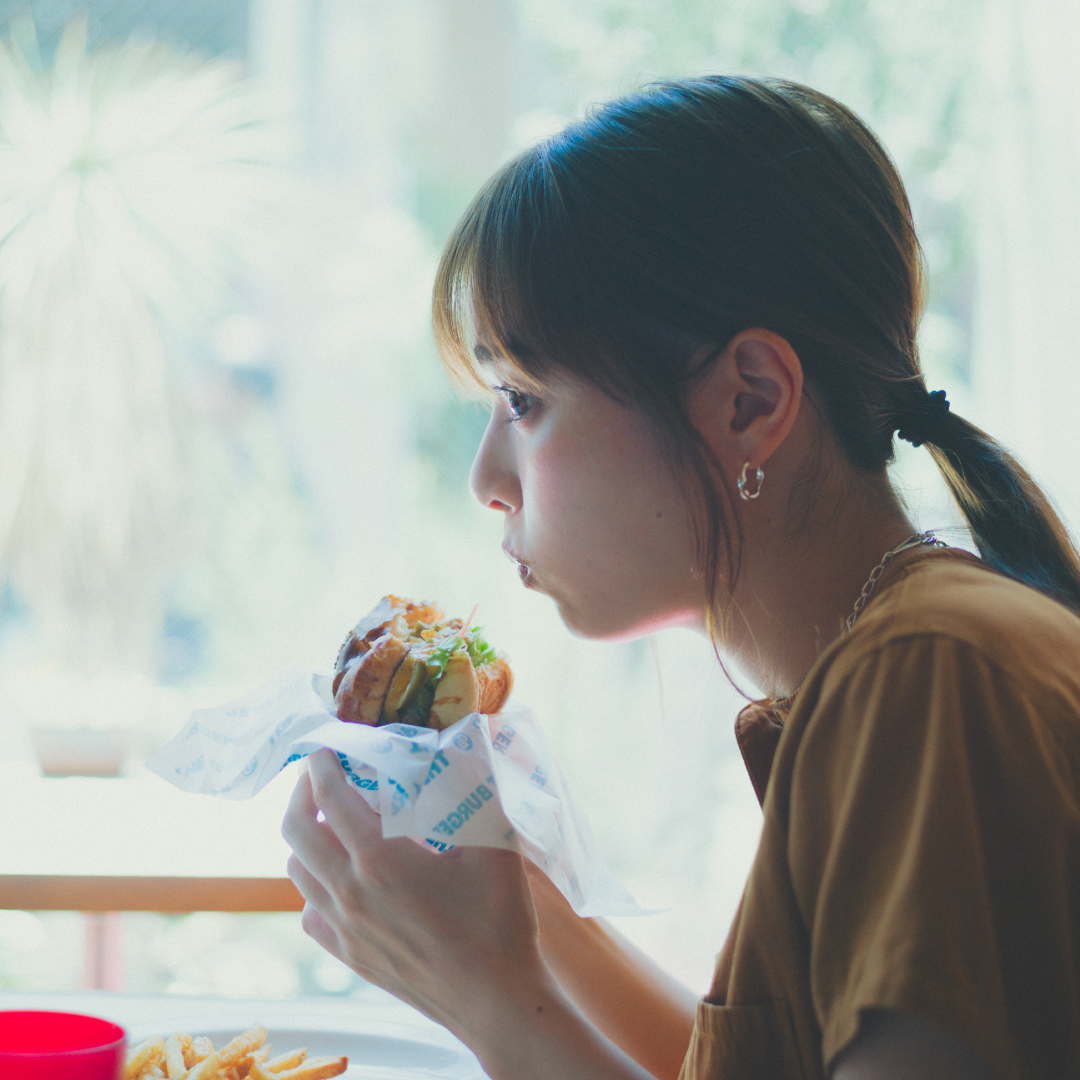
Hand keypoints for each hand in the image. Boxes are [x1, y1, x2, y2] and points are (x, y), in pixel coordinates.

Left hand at [281, 749, 543, 1035]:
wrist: (495, 1000)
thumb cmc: (499, 919)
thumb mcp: (495, 842)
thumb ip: (478, 787)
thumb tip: (472, 739)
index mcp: (381, 859)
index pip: (330, 797)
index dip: (321, 765)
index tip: (324, 746)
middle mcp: (351, 892)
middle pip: (296, 830)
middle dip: (301, 794)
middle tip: (320, 777)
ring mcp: (345, 929)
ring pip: (297, 871)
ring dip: (306, 837)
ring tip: (331, 821)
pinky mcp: (349, 956)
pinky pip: (310, 911)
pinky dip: (315, 885)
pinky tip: (343, 878)